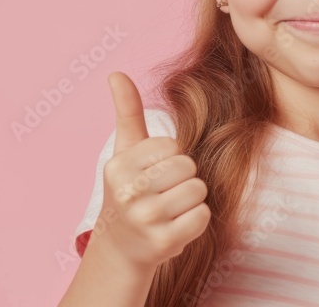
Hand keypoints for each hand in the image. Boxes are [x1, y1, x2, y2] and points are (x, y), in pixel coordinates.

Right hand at [92, 72, 210, 269]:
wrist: (122, 246)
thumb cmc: (130, 188)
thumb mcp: (126, 150)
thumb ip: (127, 111)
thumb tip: (116, 73)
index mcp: (119, 166)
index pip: (172, 147)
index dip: (171, 158)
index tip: (153, 174)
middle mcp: (128, 193)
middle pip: (188, 167)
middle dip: (184, 178)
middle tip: (164, 193)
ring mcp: (145, 220)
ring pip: (198, 190)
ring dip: (191, 200)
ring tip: (170, 209)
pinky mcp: (163, 243)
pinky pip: (202, 216)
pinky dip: (196, 221)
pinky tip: (176, 225)